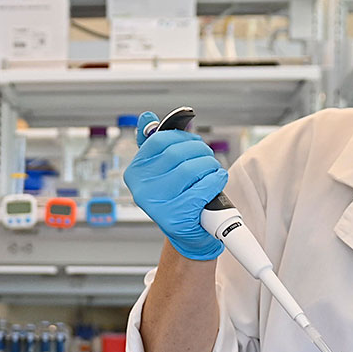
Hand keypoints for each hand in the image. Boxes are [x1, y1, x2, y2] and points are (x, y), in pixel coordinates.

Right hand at [124, 111, 228, 259]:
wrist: (188, 234)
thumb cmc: (177, 197)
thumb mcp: (161, 170)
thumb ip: (153, 143)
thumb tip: (146, 117)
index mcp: (135, 173)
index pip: (159, 140)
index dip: (182, 137)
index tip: (192, 143)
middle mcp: (141, 189)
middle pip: (178, 153)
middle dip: (200, 151)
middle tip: (207, 158)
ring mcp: (158, 204)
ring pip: (193, 168)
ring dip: (210, 166)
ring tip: (211, 172)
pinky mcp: (177, 217)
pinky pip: (205, 186)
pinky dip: (216, 180)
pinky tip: (216, 182)